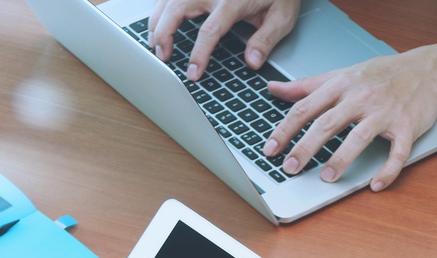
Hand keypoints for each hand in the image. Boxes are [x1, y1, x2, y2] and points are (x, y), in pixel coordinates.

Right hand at [148, 0, 299, 80]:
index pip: (209, 30)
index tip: (193, 73)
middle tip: (163, 56)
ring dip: (157, 21)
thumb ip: (266, 39)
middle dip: (164, 34)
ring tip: (156, 43)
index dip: (199, 54)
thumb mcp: (281, 16)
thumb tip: (253, 62)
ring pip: (168, 0)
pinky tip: (159, 22)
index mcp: (232, 0)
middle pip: (177, 9)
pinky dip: (161, 8)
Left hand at [265, 37, 436, 189]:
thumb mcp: (341, 74)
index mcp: (342, 85)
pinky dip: (388, 171)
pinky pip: (398, 153)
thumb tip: (273, 88)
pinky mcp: (407, 127)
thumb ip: (307, 85)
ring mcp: (385, 112)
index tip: (270, 150)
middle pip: (328, 123)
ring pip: (359, 137)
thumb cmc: (381, 74)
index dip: (285, 130)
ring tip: (326, 178)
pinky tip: (375, 185)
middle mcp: (361, 97)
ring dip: (341, 159)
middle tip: (291, 168)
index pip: (306, 107)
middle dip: (306, 147)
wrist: (427, 70)